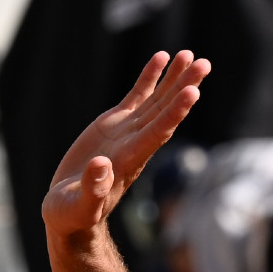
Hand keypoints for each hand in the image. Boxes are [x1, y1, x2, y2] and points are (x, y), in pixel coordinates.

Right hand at [41, 51, 211, 247]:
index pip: (157, 134)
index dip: (175, 113)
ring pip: (156, 101)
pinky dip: (150, 77)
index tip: (193, 92)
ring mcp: (127, 133)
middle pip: (165, 112)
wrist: (69, 213)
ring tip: (190, 55)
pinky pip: (137, 97)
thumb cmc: (72, 216)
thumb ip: (92, 189)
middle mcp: (134, 144)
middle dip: (183, 88)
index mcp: (128, 161)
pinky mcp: (114, 125)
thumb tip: (101, 166)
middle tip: (203, 64)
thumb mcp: (78, 208)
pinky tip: (162, 57)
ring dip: (174, 78)